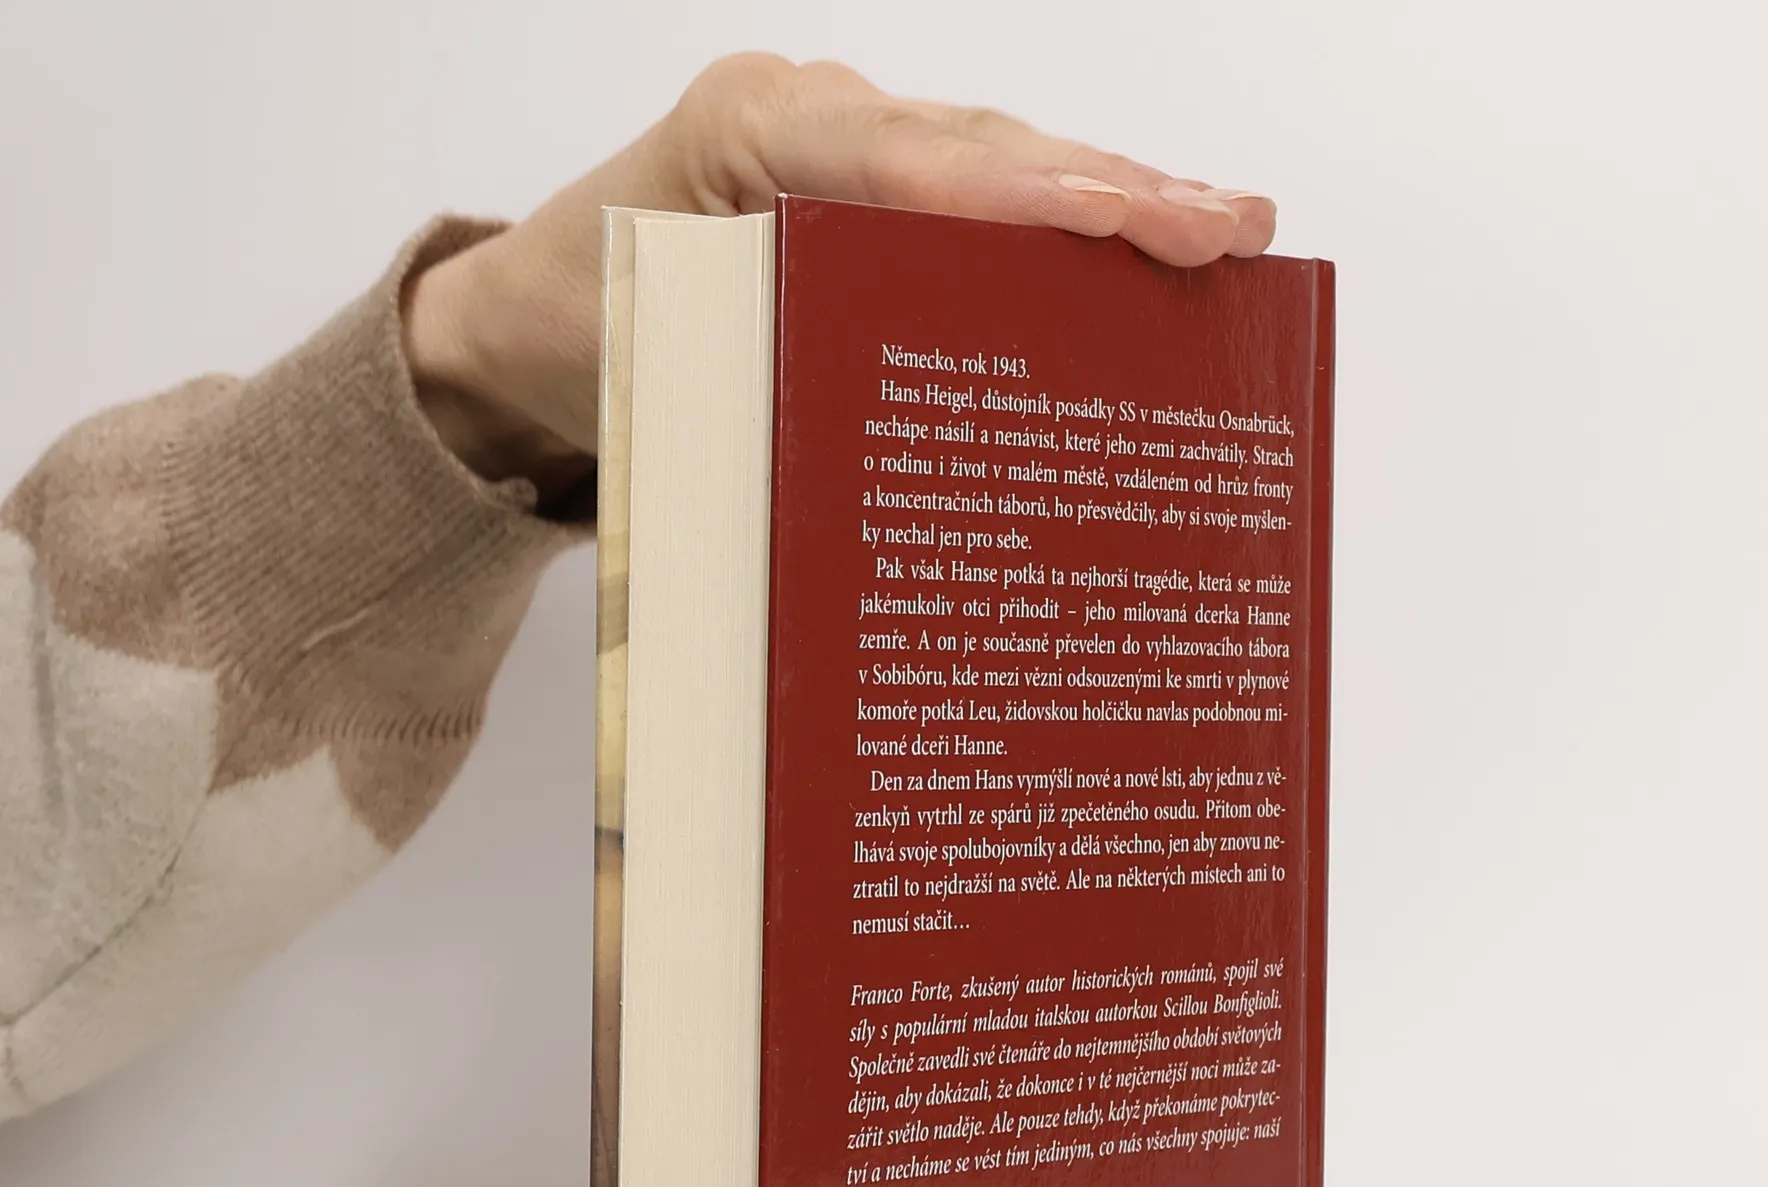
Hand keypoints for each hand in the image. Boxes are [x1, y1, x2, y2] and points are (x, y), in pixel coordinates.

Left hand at [404, 54, 1276, 499]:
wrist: (516, 326)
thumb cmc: (569, 334)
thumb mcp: (643, 359)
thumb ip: (755, 367)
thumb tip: (890, 466)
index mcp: (748, 132)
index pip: (907, 158)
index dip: (1022, 192)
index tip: (1123, 217)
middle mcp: (811, 117)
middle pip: (983, 147)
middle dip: (1110, 187)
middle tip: (1228, 230)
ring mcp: (844, 146)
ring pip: (998, 164)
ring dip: (1113, 199)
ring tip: (1229, 233)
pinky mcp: (865, 192)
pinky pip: (977, 202)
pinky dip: (1062, 227)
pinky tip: (1147, 251)